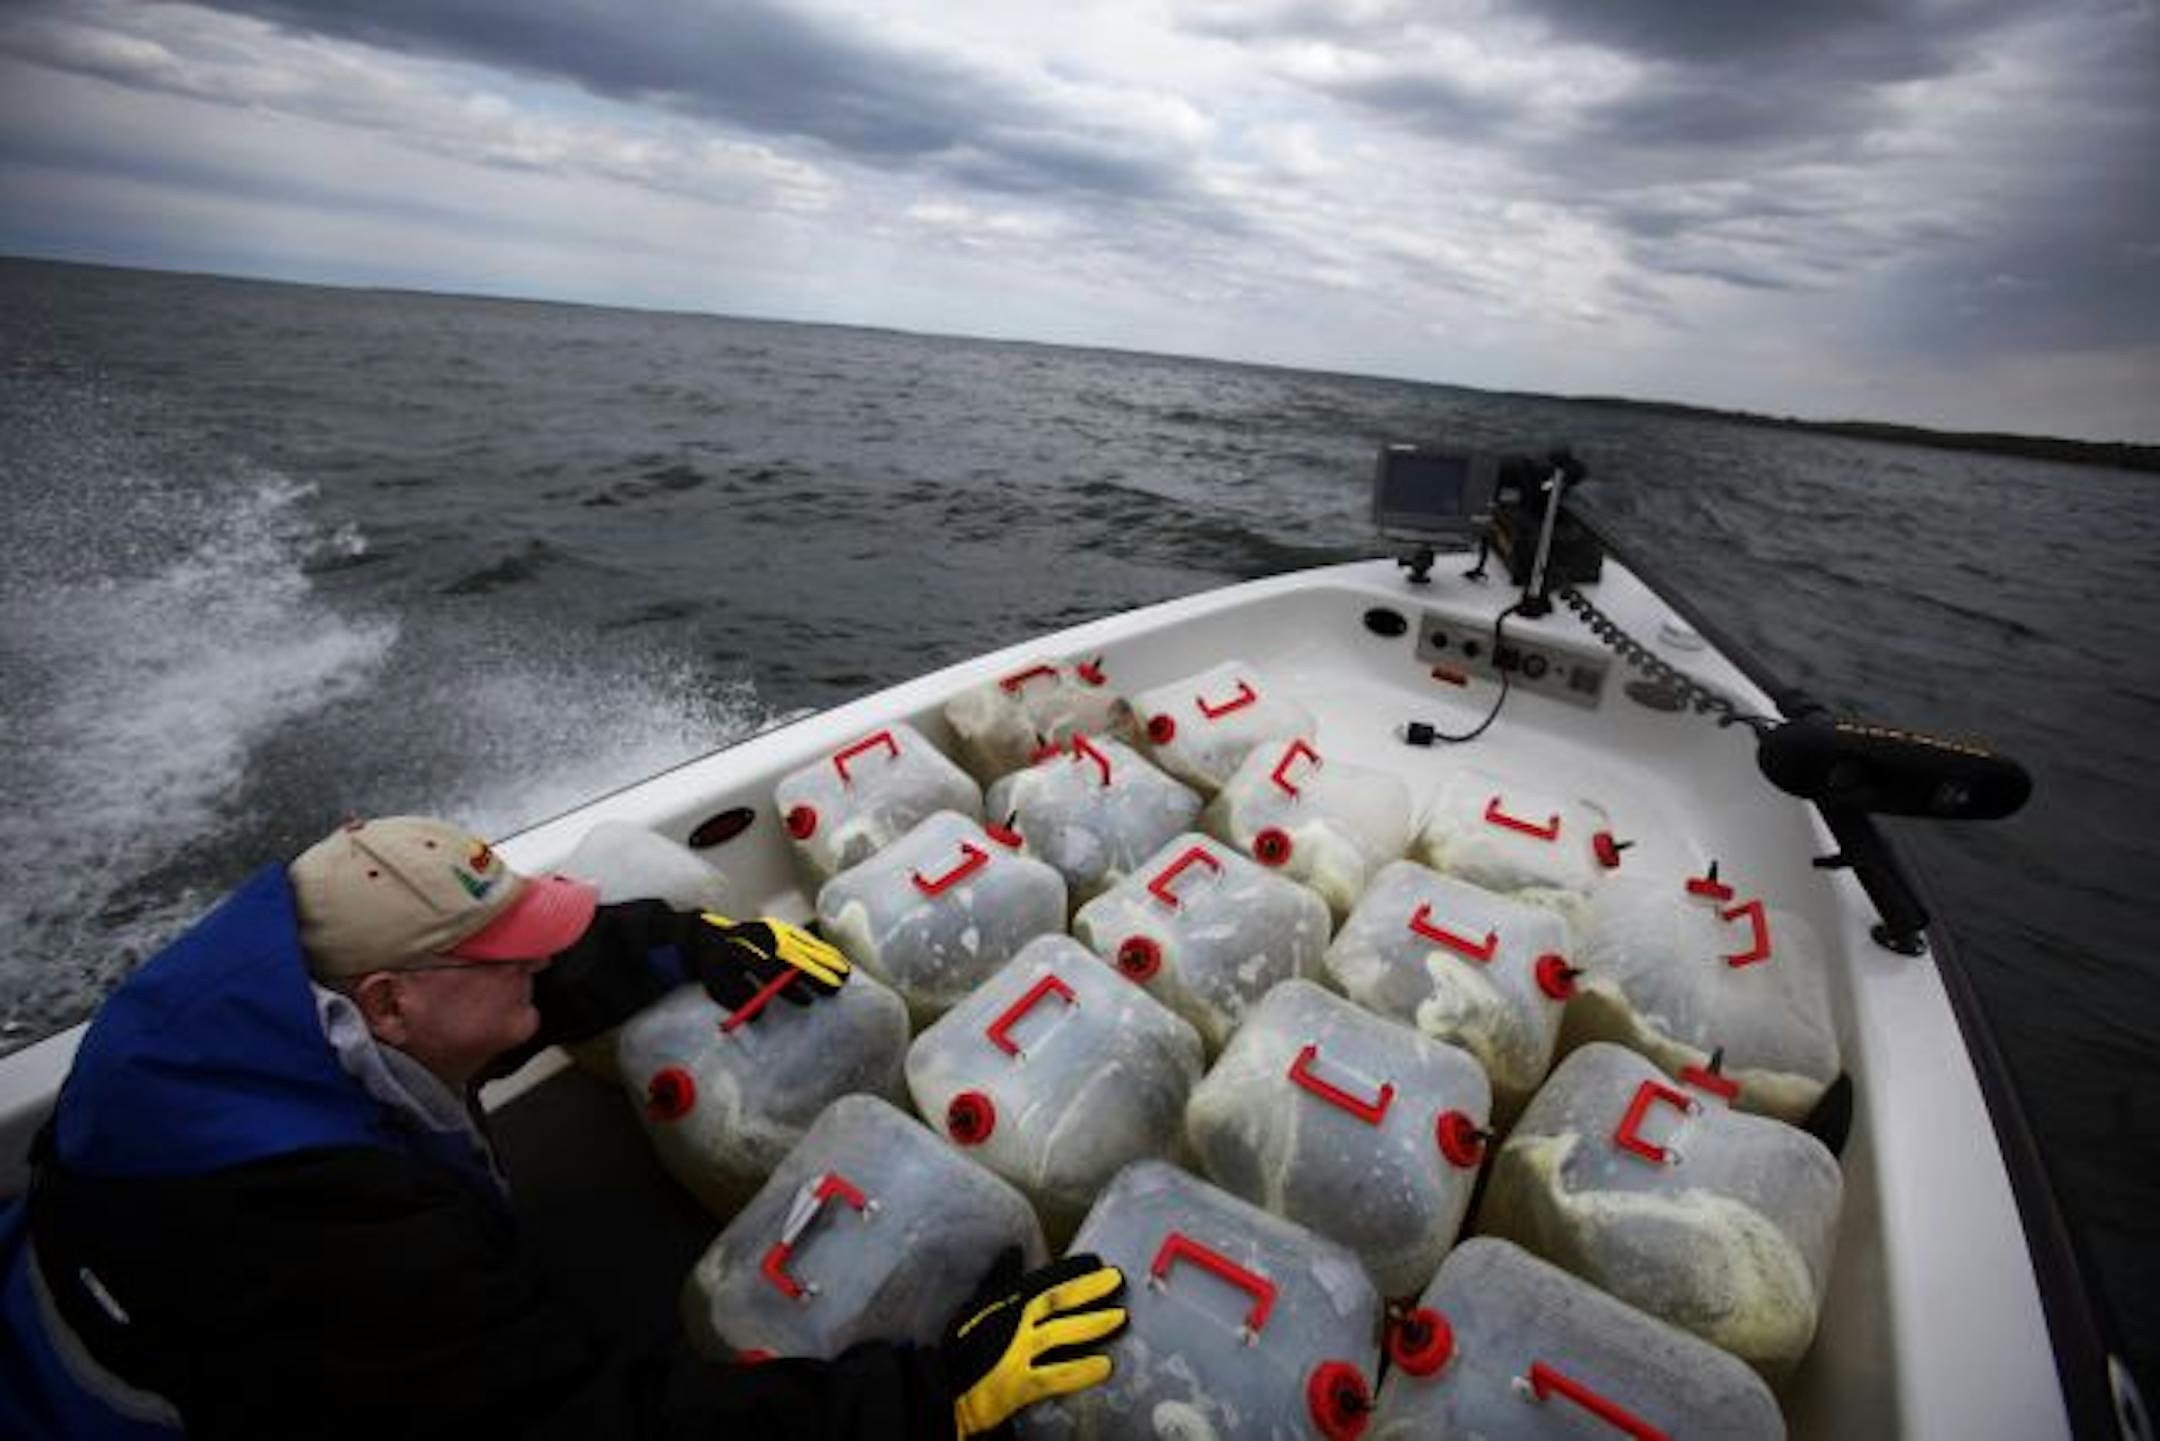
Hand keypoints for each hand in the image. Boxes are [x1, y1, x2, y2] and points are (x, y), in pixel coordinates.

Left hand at [684, 913, 850, 1012]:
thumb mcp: (717, 987)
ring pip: (802, 945)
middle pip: (791, 955)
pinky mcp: (780, 926)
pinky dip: (823, 950)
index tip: (807, 1002)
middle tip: (836, 989)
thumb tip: (760, 1013)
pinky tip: (838, 961)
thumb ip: (737, 999)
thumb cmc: (715, 969)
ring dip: (825, 960)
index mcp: (739, 951)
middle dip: (815, 973)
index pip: (768, 970)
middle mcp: (758, 936)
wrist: (709, 936)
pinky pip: (805, 939)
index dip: (789, 987)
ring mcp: (771, 928)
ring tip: (846, 976)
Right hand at [944, 1248, 1126, 1436]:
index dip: (1071, 1269)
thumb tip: (1014, 1250)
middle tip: (1117, 1279)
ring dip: (1091, 1324)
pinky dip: (1080, 1370)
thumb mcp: (976, 1307)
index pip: (1042, 1281)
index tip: (1097, 1261)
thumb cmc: (962, 1349)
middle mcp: (1011, 1323)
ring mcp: (1015, 1353)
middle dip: (1087, 1288)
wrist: (945, 1389)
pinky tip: (1104, 1366)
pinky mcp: (1018, 1385)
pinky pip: (1054, 1376)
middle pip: (1055, 1301)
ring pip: (1059, 1333)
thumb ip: (998, 1279)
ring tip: (1120, 1318)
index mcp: (1003, 1303)